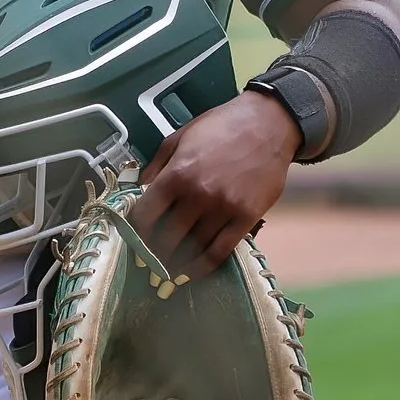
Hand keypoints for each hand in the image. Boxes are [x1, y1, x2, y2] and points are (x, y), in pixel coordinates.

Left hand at [128, 91, 298, 280]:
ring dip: (175, 264)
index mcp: (176, 174)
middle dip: (152, 253)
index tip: (132, 239)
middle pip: (166, 237)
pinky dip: (202, 267)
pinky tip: (190, 274)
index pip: (144, 215)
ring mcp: (224, 208)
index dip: (134, 232)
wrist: (268, 125)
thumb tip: (137, 189)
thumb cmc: (220, 127)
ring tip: (164, 273)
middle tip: (147, 262)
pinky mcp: (247, 218)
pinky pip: (220, 251)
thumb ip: (156, 166)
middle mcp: (198, 194)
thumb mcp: (178, 137)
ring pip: (192, 248)